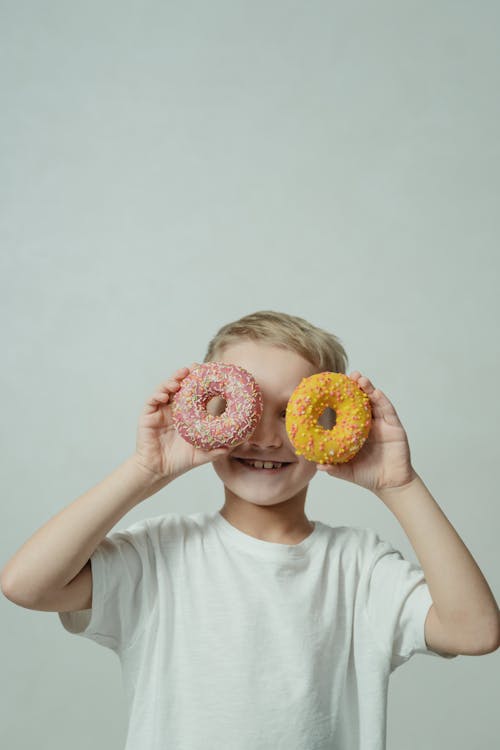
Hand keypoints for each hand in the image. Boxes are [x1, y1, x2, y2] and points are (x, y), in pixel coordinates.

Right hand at [134, 363, 229, 481]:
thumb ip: (216, 450)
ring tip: (180, 377)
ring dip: (172, 380)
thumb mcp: (201, 454)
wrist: (159, 470)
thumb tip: (233, 447)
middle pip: (180, 385)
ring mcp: (160, 410)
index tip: (210, 372)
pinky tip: (164, 396)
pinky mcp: (148, 415)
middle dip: (187, 374)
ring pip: (165, 389)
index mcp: (188, 413)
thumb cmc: (180, 460)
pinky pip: (152, 401)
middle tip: (195, 368)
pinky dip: (158, 395)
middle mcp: (174, 408)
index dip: (201, 382)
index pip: (195, 392)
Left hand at [315, 372, 416, 492]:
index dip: (341, 398)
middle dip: (355, 387)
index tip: (332, 386)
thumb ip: (334, 468)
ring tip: (360, 379)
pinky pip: (388, 410)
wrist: (390, 484)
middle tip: (348, 376)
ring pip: (375, 401)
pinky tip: (376, 392)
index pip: (347, 410)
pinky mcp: (394, 427)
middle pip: (361, 401)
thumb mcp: (347, 470)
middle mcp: (369, 424)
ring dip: (368, 389)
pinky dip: (382, 400)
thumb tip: (317, 465)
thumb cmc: (368, 475)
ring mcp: (382, 424)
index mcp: (356, 430)